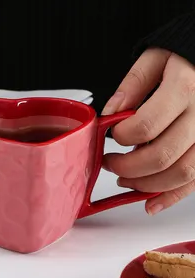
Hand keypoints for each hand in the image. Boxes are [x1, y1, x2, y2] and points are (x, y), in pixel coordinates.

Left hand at [101, 48, 194, 214]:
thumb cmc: (187, 55)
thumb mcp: (156, 57)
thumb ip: (131, 85)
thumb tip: (109, 114)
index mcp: (185, 88)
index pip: (145, 125)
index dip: (121, 137)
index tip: (110, 136)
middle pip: (162, 156)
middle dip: (127, 167)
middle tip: (109, 163)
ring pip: (181, 174)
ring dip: (146, 184)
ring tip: (124, 180)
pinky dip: (172, 196)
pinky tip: (150, 203)